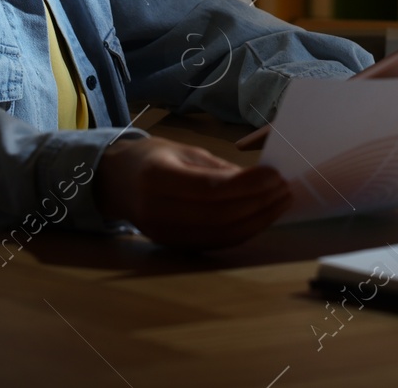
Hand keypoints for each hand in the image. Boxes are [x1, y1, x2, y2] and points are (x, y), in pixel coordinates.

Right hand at [93, 136, 289, 248]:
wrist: (113, 183)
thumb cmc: (151, 159)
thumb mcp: (182, 151)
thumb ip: (218, 169)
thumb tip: (257, 181)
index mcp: (157, 178)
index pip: (211, 188)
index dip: (248, 185)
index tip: (275, 175)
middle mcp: (158, 210)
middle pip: (220, 214)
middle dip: (259, 203)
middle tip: (284, 188)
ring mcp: (164, 233)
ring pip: (221, 233)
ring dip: (257, 220)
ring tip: (280, 202)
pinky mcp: (173, 246)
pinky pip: (215, 243)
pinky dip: (243, 231)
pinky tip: (262, 217)